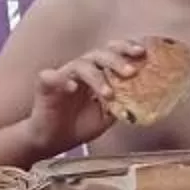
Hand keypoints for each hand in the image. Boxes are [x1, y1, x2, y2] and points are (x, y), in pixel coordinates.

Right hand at [24, 45, 143, 160]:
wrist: (54, 140)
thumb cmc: (80, 124)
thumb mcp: (108, 116)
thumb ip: (122, 104)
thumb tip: (144, 98)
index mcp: (99, 72)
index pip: (114, 53)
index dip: (127, 50)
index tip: (142, 53)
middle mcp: (82, 69)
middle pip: (100, 54)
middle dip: (117, 60)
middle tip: (131, 71)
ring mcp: (64, 75)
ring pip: (81, 65)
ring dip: (97, 77)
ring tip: (108, 94)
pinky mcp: (46, 85)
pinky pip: (52, 76)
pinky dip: (62, 80)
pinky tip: (73, 88)